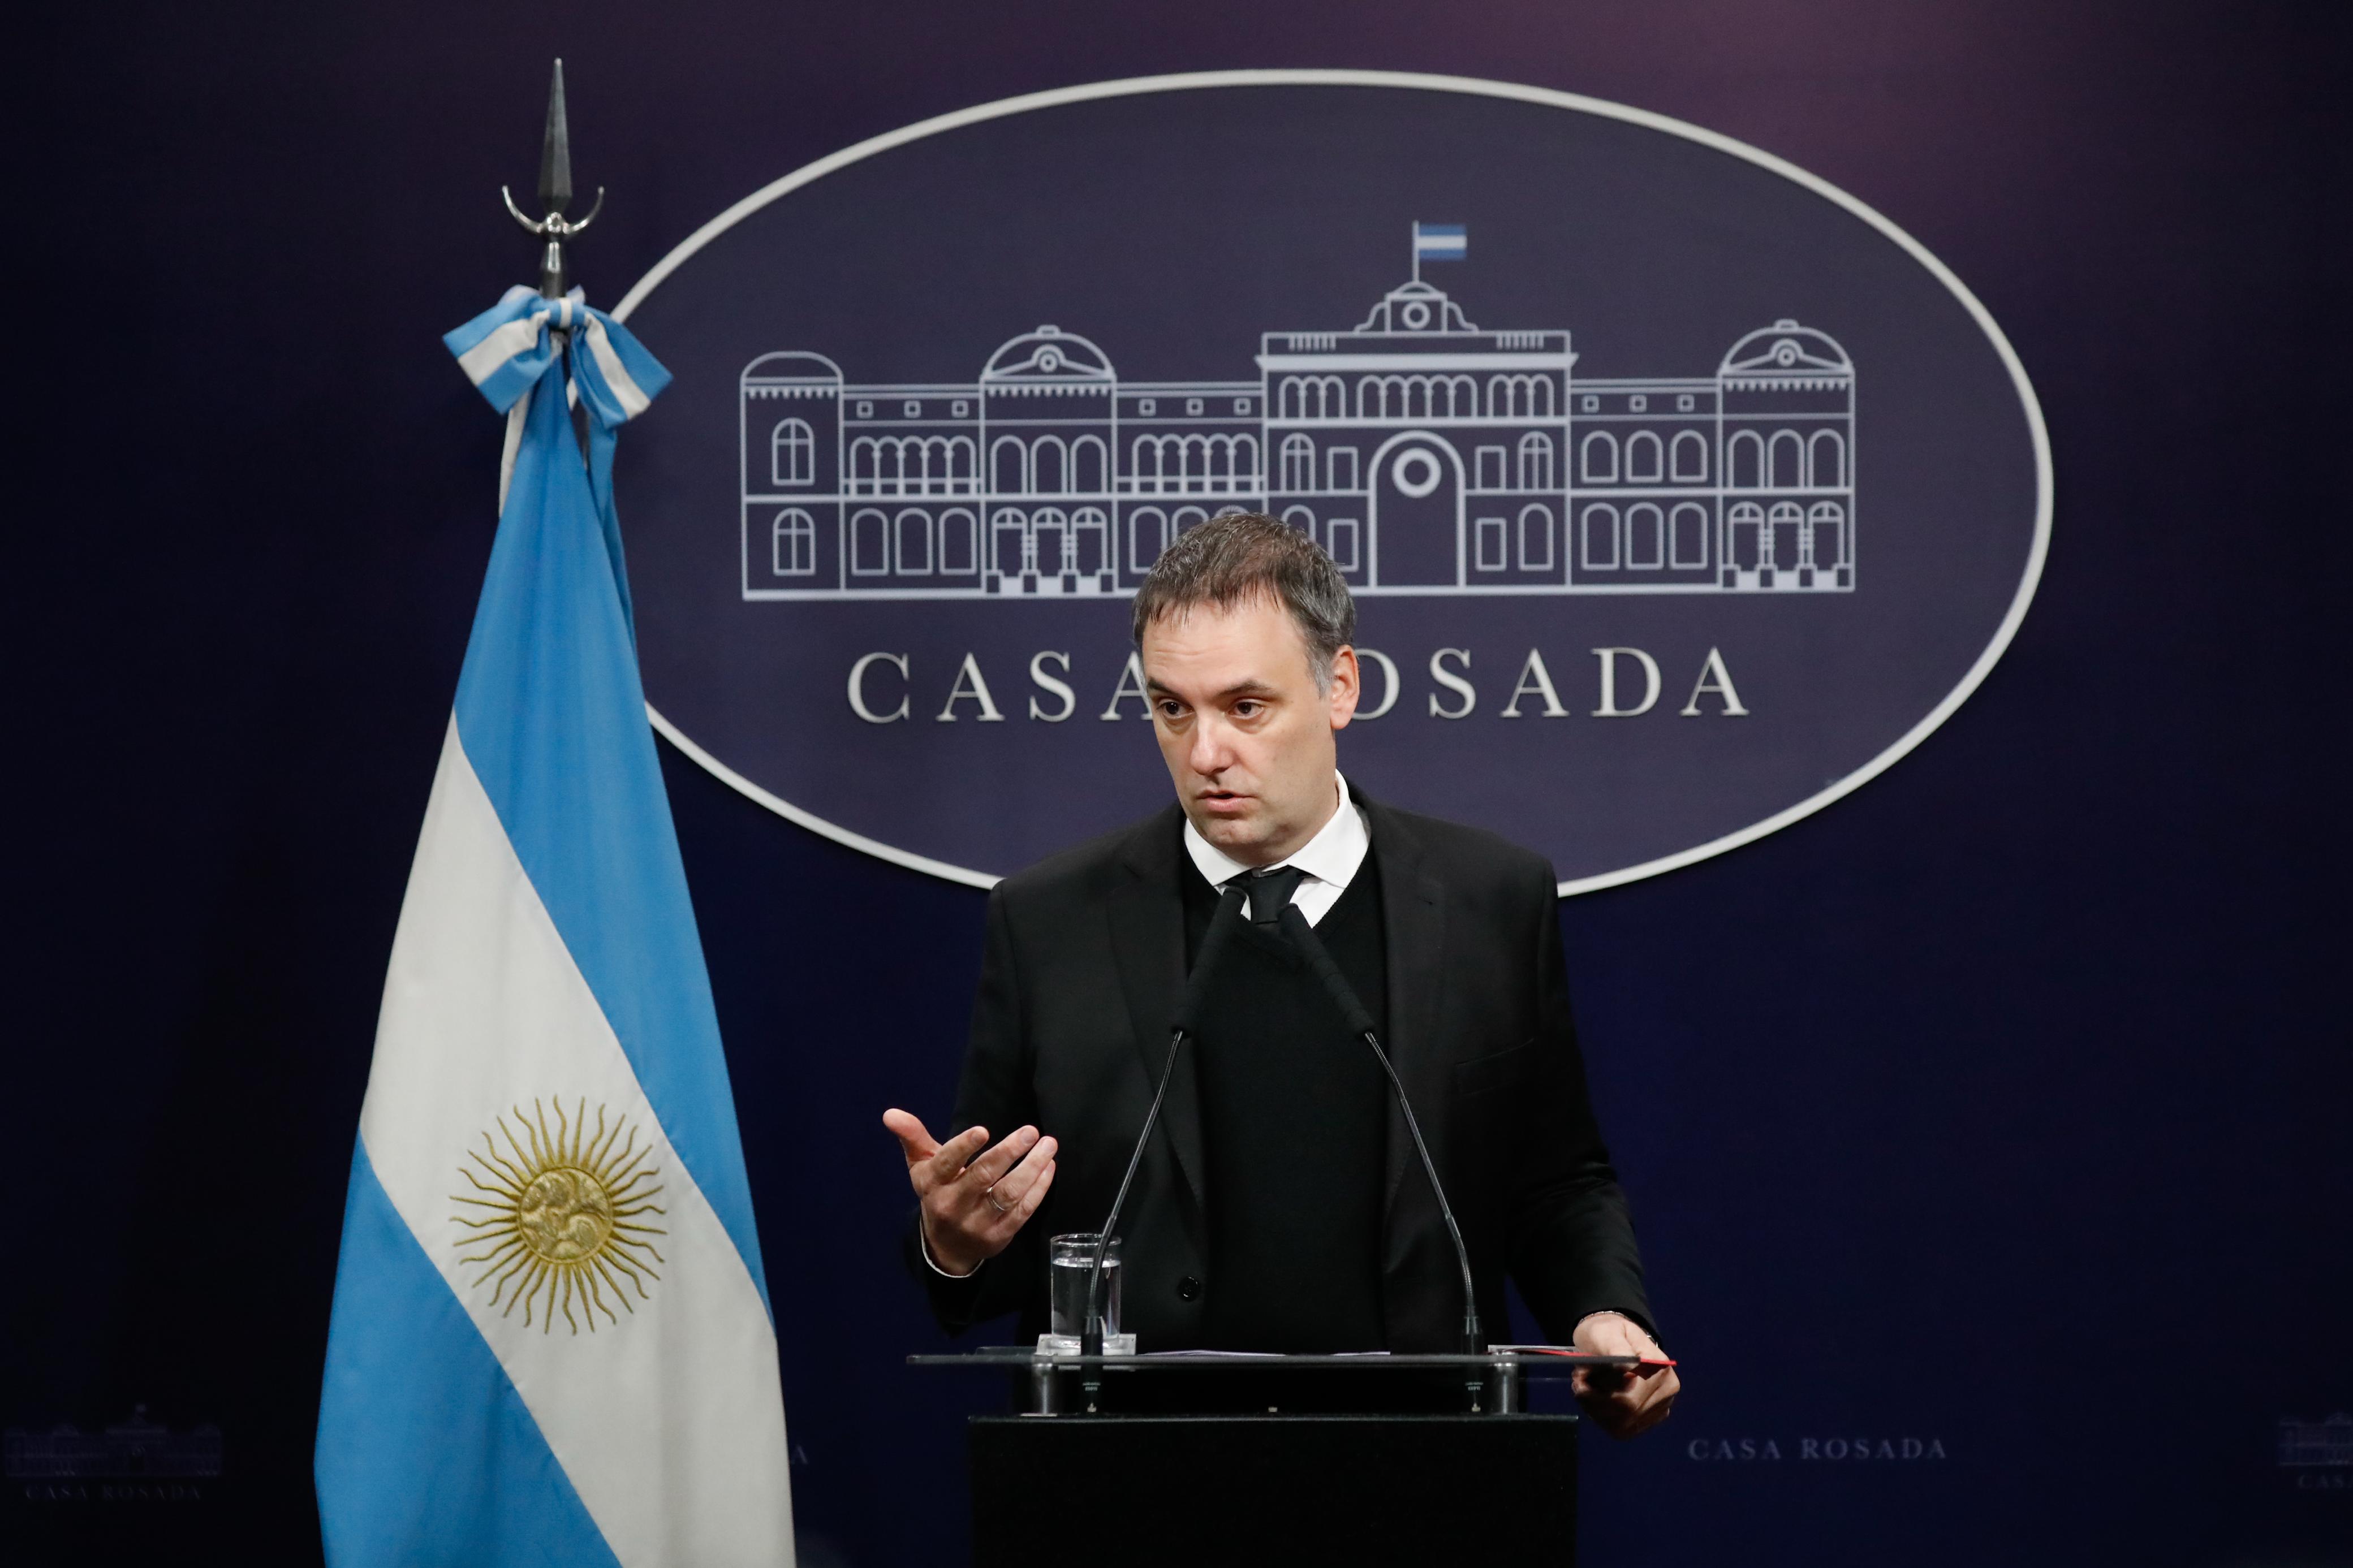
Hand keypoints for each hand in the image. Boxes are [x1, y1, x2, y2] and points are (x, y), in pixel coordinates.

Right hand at [882, 1109, 1056, 1276]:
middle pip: (982, 1177)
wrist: (945, 1247)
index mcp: (933, 1183)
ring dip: (1032, 1168)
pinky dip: (1039, 1188)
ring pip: (1008, 1194)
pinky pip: (1023, 1211)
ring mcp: (977, 1223)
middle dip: (1008, 1152)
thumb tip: (890, 1113)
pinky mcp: (999, 1235)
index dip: (963, 1147)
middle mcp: (953, 1204)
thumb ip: (912, 1137)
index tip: (983, 1130)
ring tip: (1048, 1145)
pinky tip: (1049, 1167)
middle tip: (1031, 1131)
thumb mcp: (921, 1166)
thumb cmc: (937, 1192)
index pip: (946, 1163)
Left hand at [1570, 1311, 1679, 1437]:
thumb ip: (1617, 1349)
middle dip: (1594, 1403)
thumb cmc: (1609, 1333)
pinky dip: (1603, 1418)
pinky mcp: (1648, 1419)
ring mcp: (1660, 1408)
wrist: (1613, 1338)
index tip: (1579, 1379)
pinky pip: (1623, 1430)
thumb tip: (1628, 1369)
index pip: (1629, 1399)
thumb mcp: (1608, 1332)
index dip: (1599, 1396)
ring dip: (1596, 1411)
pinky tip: (1595, 1401)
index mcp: (1660, 1369)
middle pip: (1626, 1415)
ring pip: (1623, 1426)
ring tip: (1584, 1389)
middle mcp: (1666, 1392)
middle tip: (1578, 1383)